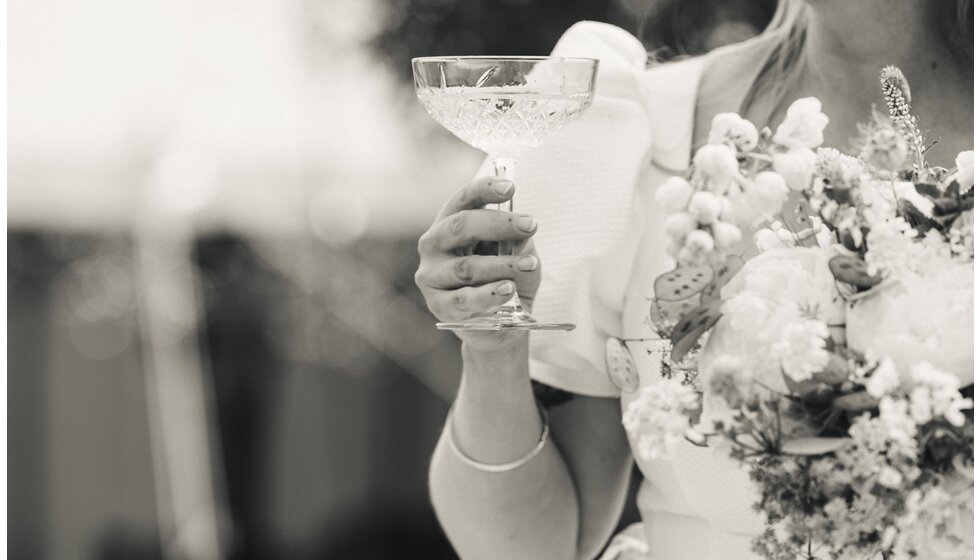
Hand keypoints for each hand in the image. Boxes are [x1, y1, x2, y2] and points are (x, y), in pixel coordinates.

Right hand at [415, 176, 541, 351]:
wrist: (500, 323)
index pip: (463, 199)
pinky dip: (488, 294)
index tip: (510, 187)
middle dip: (499, 223)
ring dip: (502, 264)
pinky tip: (508, 289)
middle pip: (461, 227)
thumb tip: (520, 233)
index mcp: (449, 223)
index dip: (484, 190)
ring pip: (467, 266)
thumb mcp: (515, 253)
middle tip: (530, 225)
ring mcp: (432, 276)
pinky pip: (464, 299)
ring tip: (530, 264)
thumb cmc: (505, 277)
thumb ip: (515, 240)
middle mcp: (433, 245)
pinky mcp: (438, 306)